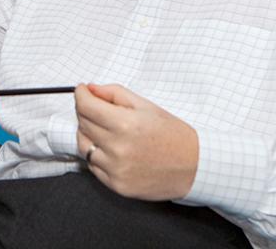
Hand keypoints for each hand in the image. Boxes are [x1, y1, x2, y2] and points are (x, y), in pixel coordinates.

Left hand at [75, 83, 198, 200]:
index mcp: (126, 124)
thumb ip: (114, 94)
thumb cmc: (172, 135)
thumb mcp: (146, 105)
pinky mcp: (116, 185)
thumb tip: (90, 89)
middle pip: (82, 124)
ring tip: (105, 130)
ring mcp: (116, 169)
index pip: (86, 106)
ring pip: (83, 146)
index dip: (81, 94)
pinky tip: (111, 149)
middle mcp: (118, 148)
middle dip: (85, 111)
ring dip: (88, 134)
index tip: (82, 91)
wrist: (194, 167)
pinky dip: (96, 155)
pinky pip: (92, 166)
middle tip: (96, 107)